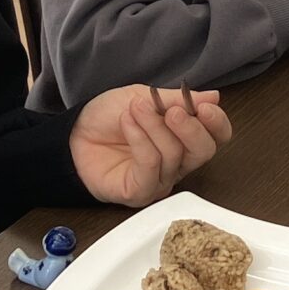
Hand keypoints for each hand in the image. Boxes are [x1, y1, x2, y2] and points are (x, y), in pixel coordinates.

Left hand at [70, 84, 232, 206]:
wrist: (72, 135)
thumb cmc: (106, 118)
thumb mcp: (142, 97)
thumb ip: (176, 99)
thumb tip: (214, 97)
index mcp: (184, 138)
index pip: (216, 136)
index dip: (216, 122)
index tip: (203, 106)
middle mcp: (177, 163)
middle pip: (204, 151)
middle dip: (191, 128)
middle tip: (171, 111)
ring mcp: (159, 180)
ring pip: (174, 155)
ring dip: (154, 127)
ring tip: (134, 109)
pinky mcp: (140, 192)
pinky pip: (151, 167)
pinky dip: (141, 141)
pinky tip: (128, 124)